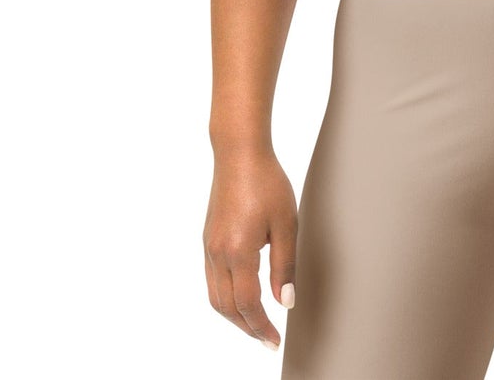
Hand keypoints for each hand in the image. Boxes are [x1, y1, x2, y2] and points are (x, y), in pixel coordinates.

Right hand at [204, 146, 298, 350]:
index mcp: (238, 252)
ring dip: (234, 316)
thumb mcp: (286, 223)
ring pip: (215, 296)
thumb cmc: (267, 182)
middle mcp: (217, 253)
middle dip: (246, 328)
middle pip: (226, 307)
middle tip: (267, 338)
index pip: (247, 305)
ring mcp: (209, 246)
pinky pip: (212, 279)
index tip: (275, 341)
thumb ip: (285, 266)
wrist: (239, 152)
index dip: (261, 327)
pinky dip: (225, 296)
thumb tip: (286, 302)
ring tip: (255, 323)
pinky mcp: (208, 238)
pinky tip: (242, 294)